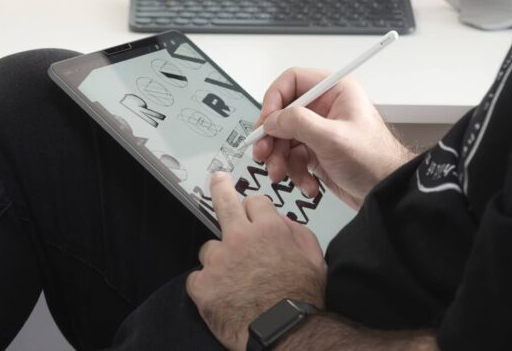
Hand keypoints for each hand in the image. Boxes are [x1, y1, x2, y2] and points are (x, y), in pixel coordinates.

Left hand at [186, 172, 326, 350]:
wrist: (284, 332)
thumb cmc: (301, 299)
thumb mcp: (314, 258)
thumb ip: (297, 232)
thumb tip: (281, 220)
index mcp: (269, 229)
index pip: (254, 200)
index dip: (254, 208)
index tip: (250, 211)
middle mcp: (240, 238)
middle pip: (223, 201)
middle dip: (220, 187)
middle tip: (217, 180)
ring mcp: (218, 261)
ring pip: (210, 248)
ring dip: (219, 259)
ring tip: (234, 280)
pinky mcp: (202, 285)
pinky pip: (197, 277)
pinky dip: (207, 286)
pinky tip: (222, 297)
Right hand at [252, 68, 412, 209]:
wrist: (385, 193)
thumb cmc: (374, 160)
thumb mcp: (332, 138)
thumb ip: (298, 123)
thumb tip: (272, 119)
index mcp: (334, 91)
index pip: (292, 81)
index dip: (274, 99)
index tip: (266, 122)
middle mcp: (325, 107)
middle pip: (283, 113)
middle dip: (272, 137)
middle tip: (264, 153)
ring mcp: (319, 130)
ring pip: (283, 138)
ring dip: (280, 159)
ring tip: (282, 175)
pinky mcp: (316, 152)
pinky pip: (292, 158)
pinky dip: (294, 172)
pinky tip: (307, 184)